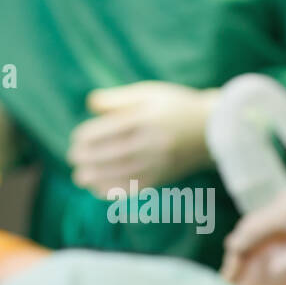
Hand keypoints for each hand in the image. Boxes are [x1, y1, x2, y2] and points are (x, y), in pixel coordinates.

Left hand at [67, 82, 218, 193]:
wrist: (213, 129)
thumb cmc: (176, 106)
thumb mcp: (149, 93)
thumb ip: (118, 99)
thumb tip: (90, 104)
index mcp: (145, 119)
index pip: (108, 131)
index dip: (87, 137)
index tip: (76, 138)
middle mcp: (151, 143)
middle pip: (112, 154)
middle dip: (88, 159)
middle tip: (73, 159)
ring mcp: (158, 163)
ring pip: (121, 174)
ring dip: (97, 178)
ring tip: (80, 178)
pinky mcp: (164, 177)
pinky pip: (136, 187)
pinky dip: (116, 191)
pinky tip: (99, 191)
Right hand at [222, 148, 285, 282]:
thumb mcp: (285, 214)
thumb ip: (256, 230)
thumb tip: (231, 247)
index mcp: (278, 213)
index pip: (249, 236)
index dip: (236, 258)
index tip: (229, 279)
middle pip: (264, 253)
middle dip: (251, 274)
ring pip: (282, 266)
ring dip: (271, 283)